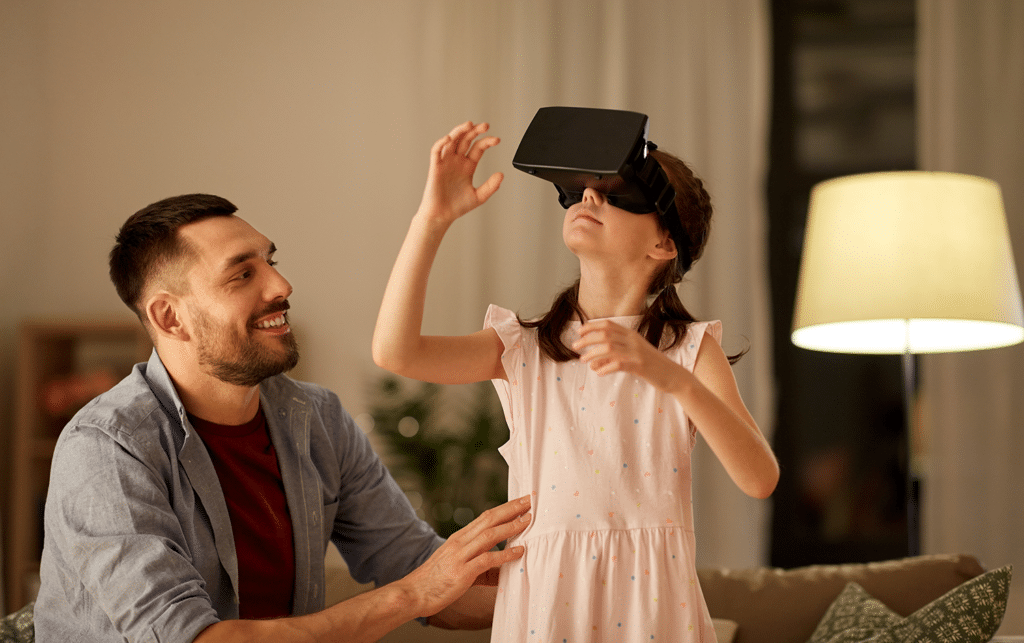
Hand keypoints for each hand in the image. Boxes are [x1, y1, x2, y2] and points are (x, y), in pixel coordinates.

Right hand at [400, 494, 530, 618]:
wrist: (413, 593)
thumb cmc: (435, 581)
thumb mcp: (457, 566)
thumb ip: (480, 566)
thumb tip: (503, 570)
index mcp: (459, 538)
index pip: (485, 517)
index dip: (504, 508)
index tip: (520, 502)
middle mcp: (460, 542)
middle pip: (489, 519)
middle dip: (511, 509)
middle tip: (529, 500)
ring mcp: (461, 556)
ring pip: (490, 535)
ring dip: (511, 526)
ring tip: (529, 520)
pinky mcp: (462, 572)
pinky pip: (488, 559)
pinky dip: (505, 554)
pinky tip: (519, 551)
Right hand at [418, 121, 502, 224]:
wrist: (441, 216)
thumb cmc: (457, 207)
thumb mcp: (479, 197)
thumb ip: (490, 186)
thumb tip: (501, 175)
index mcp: (467, 166)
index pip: (478, 148)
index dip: (486, 141)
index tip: (497, 140)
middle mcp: (457, 161)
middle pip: (465, 140)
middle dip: (475, 131)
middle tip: (485, 126)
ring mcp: (446, 163)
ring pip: (451, 141)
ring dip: (459, 131)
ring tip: (469, 125)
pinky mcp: (435, 167)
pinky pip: (436, 151)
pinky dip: (441, 143)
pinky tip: (449, 138)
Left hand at [573, 319, 691, 394]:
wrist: (673, 375)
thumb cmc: (651, 366)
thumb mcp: (632, 356)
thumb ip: (613, 357)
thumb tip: (592, 363)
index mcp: (631, 334)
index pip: (608, 324)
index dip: (591, 326)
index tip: (579, 332)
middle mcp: (633, 340)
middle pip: (605, 334)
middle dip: (587, 340)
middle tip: (574, 347)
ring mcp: (637, 352)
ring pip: (609, 348)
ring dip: (593, 353)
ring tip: (583, 360)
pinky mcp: (640, 365)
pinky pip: (618, 363)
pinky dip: (605, 367)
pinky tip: (598, 372)